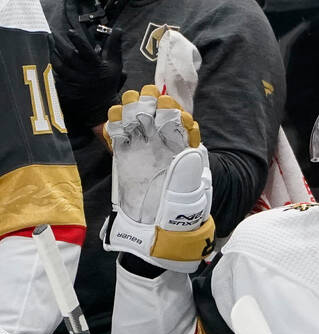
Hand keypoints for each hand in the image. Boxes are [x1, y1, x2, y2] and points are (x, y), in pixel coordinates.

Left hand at [51, 26, 124, 129]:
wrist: (100, 107)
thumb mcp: (115, 65)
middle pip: (69, 56)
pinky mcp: (66, 89)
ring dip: (53, 55)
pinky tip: (50, 61)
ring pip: (60, 65)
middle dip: (60, 44)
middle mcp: (84, 73)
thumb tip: (118, 30)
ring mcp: (74, 82)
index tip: (69, 31)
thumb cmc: (108, 83)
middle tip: (53, 36)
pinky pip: (56, 76)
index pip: (85, 50)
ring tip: (50, 46)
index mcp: (96, 66)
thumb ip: (114, 46)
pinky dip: (52, 68)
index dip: (77, 40)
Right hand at [101, 86, 213, 271]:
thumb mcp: (188, 194)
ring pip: (137, 120)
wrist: (152, 232)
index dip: (176, 114)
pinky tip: (113, 120)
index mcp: (183, 150)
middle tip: (148, 101)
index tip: (171, 111)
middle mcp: (163, 146)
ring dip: (133, 109)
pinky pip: (118, 135)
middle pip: (158, 116)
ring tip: (130, 105)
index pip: (181, 123)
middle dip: (153, 105)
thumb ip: (187, 173)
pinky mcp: (124, 158)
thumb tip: (191, 152)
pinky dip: (114, 125)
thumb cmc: (175, 213)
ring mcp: (142, 150)